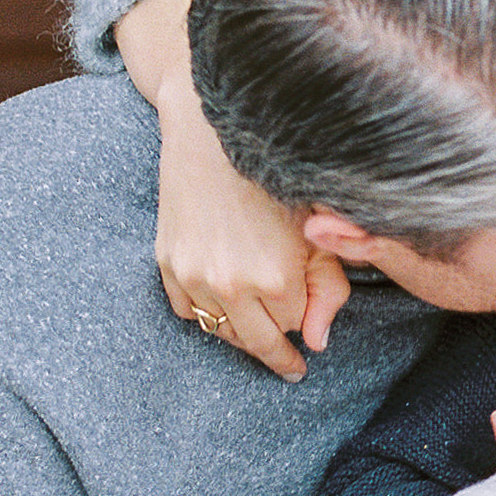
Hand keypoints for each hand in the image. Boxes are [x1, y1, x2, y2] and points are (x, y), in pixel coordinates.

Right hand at [153, 68, 332, 378]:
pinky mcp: (167, 263)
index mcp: (276, 278)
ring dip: (241, 330)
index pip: (293, 327)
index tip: (305, 313)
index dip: (301, 316)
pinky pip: (188, 312)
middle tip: (289, 363)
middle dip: (275, 346)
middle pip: (256, 341)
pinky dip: (206, 312)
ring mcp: (194, 277)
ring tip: (258, 324)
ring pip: (221, 331)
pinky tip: (223, 302)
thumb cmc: (276, 177)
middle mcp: (231, 285)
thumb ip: (328, 291)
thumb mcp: (318, 231)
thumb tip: (317, 342)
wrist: (212, 132)